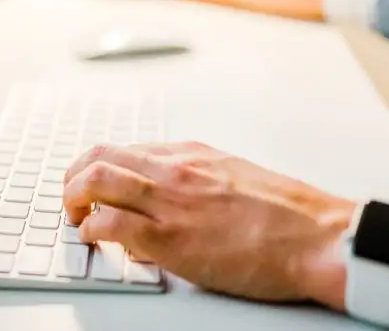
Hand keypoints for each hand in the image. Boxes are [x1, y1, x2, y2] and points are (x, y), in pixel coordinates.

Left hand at [63, 141, 354, 304]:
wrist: (318, 237)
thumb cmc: (287, 214)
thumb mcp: (236, 179)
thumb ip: (197, 184)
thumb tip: (170, 199)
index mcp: (191, 154)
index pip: (125, 149)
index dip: (99, 166)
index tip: (93, 181)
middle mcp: (174, 169)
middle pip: (100, 156)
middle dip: (74, 175)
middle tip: (71, 196)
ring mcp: (169, 200)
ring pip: (96, 181)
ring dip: (73, 198)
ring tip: (73, 215)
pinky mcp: (169, 237)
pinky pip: (108, 225)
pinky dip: (91, 230)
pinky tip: (94, 239)